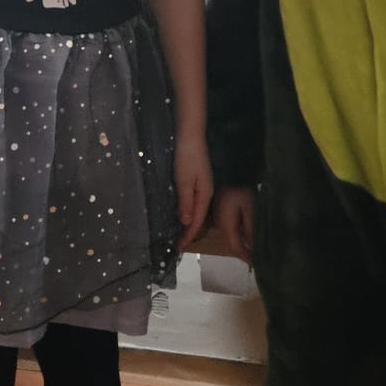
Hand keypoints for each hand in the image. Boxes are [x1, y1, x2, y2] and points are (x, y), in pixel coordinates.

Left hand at [175, 132, 213, 250]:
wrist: (191, 137)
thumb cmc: (187, 158)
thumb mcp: (184, 181)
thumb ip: (186, 201)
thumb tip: (187, 222)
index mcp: (204, 195)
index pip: (196, 221)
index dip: (188, 236)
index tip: (179, 248)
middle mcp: (206, 194)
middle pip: (199, 219)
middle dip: (189, 233)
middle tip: (178, 245)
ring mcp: (203, 187)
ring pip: (197, 212)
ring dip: (189, 225)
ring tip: (180, 235)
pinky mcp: (199, 182)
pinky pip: (195, 204)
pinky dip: (189, 213)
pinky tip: (184, 215)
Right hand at [213, 185, 255, 266]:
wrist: (228, 172)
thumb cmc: (240, 189)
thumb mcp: (249, 208)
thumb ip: (250, 228)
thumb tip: (252, 246)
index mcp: (225, 225)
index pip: (235, 246)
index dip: (245, 256)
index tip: (255, 265)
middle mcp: (220, 224)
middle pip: (231, 243)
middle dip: (243, 252)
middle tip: (256, 260)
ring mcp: (219, 218)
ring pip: (230, 237)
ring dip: (241, 244)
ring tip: (253, 250)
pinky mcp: (221, 213)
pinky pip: (230, 229)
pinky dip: (238, 235)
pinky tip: (246, 236)